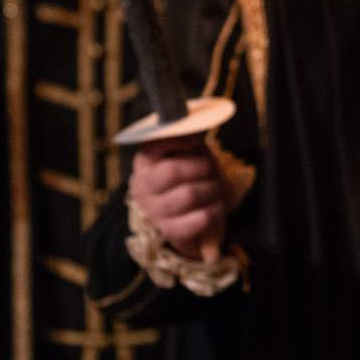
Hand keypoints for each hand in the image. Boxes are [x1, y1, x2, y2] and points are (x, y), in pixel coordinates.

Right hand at [129, 136, 228, 261]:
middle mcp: (143, 186)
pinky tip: (215, 207)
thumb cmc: (187, 174)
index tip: (195, 141)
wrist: (181, 212)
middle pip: (173, 171)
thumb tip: (193, 129)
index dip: (178, 140)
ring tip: (216, 187)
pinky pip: (196, 220)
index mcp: (145, 162)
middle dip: (201, 166)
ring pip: (189, 194)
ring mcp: (154, 210)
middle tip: (212, 168)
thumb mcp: (185, 152)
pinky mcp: (169, 230)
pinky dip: (212, 211)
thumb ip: (187, 139)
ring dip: (212, 188)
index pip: (154, 144)